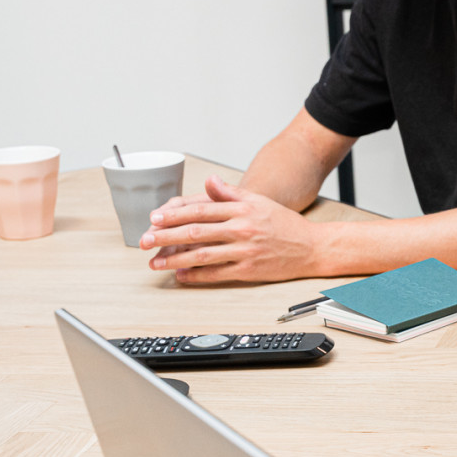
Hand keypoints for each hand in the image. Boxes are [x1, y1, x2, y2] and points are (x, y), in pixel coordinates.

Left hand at [140, 176, 320, 282]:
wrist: (312, 247)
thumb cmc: (284, 223)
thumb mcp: (259, 201)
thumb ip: (231, 192)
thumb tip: (209, 181)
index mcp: (241, 210)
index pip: (200, 210)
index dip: (174, 214)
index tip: (155, 218)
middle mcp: (241, 229)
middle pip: (196, 232)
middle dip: (166, 237)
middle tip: (145, 240)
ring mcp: (244, 251)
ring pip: (202, 255)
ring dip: (174, 259)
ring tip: (155, 262)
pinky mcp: (249, 270)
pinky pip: (217, 274)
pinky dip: (196, 275)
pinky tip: (181, 275)